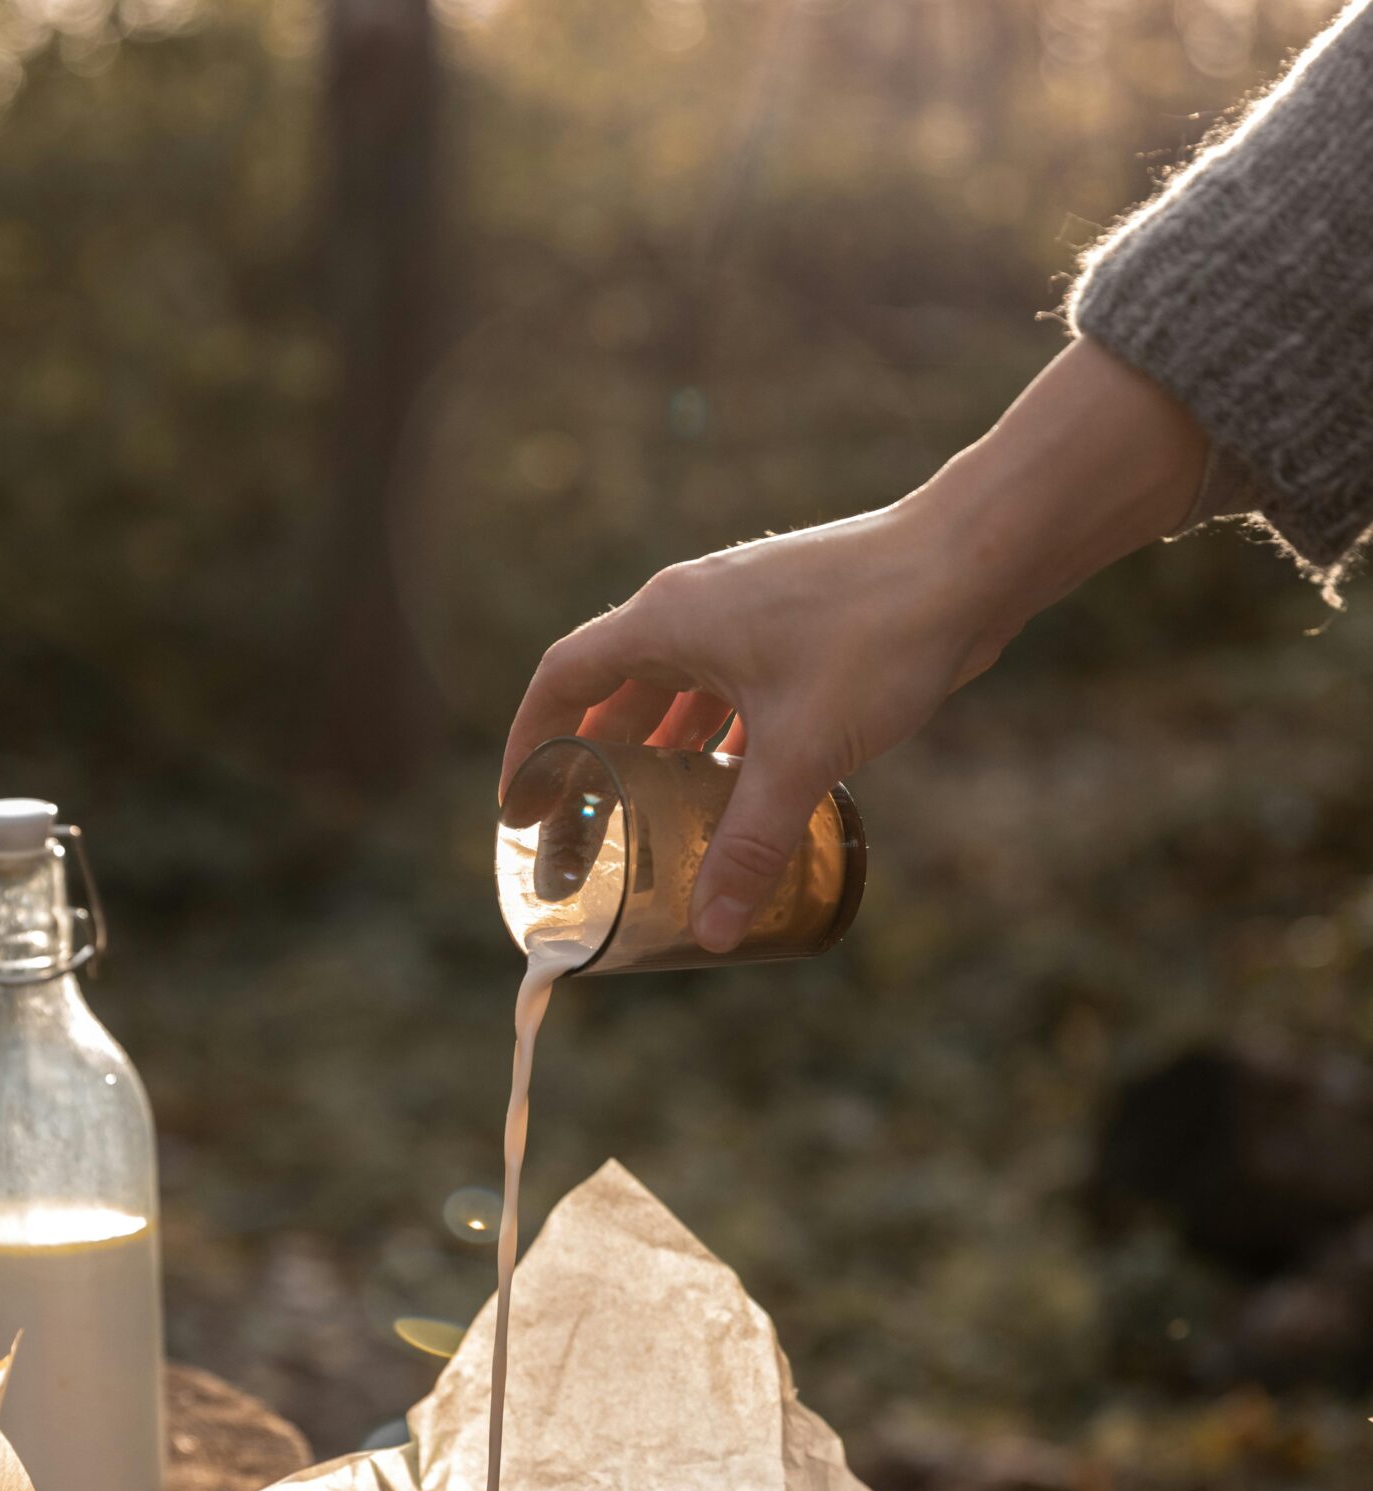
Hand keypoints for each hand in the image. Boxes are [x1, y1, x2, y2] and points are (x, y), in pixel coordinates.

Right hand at [500, 340, 1206, 951]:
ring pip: (673, 691)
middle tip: (578, 834)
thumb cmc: (878, 636)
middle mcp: (692, 609)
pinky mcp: (789, 624)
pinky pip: (726, 687)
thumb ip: (751, 843)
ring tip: (643, 822)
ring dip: (653, 754)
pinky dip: (713, 738)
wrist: (970, 562)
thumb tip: (713, 929)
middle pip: (612, 692)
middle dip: (589, 764)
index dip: (528, 744)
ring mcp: (743, 613)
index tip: (519, 805)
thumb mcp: (803, 753)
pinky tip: (728, 787)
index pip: (562, 680)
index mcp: (667, 622)